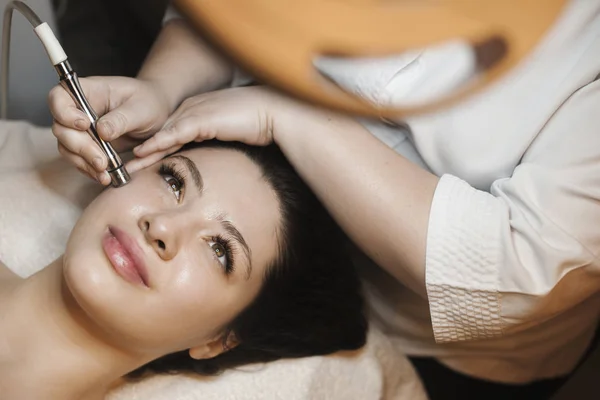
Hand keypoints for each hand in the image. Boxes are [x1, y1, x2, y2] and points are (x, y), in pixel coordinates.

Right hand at [49, 76, 170, 183]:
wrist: (156, 114)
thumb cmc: (148, 102)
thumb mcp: (141, 109)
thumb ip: (121, 119)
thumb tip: (102, 132)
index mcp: (89, 91)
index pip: (59, 97)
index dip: (64, 112)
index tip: (84, 125)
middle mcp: (78, 109)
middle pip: (61, 128)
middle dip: (81, 147)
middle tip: (102, 161)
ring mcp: (81, 129)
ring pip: (68, 147)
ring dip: (84, 162)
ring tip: (105, 174)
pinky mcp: (88, 145)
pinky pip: (79, 159)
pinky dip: (90, 169)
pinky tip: (105, 176)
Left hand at [128, 86, 286, 171]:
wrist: (272, 111)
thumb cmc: (256, 123)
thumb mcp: (228, 133)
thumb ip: (214, 141)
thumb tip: (207, 160)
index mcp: (196, 113)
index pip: (168, 134)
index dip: (152, 149)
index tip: (137, 164)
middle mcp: (190, 110)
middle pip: (159, 134)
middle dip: (140, 152)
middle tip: (121, 166)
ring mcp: (194, 112)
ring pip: (162, 134)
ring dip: (143, 151)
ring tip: (125, 165)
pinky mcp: (202, 119)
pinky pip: (175, 133)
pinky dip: (158, 143)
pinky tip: (144, 152)